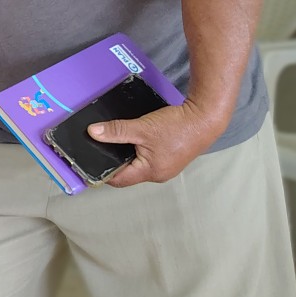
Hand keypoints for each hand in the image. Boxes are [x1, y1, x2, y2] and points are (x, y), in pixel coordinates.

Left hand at [91, 100, 224, 186]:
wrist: (206, 117)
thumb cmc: (177, 126)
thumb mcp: (142, 127)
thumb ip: (116, 131)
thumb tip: (93, 132)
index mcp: (150, 173)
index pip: (118, 179)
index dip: (103, 170)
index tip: (89, 160)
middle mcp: (159, 174)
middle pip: (129, 173)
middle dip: (115, 161)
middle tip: (100, 147)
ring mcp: (168, 167)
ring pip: (140, 165)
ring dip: (128, 154)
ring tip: (117, 141)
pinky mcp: (173, 158)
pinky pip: (150, 158)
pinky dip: (141, 151)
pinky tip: (136, 139)